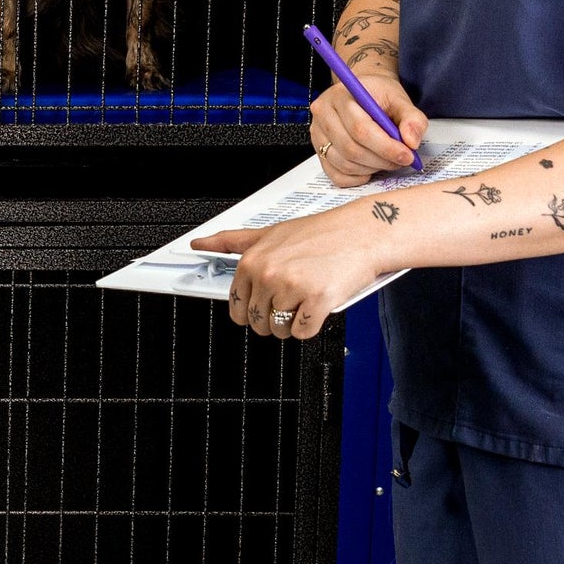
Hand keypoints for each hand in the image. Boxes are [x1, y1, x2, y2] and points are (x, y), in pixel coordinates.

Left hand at [193, 205, 389, 342]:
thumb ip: (232, 242)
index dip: (253, 308)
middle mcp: (268, 274)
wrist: (365, 231)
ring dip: (293, 321)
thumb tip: (199, 243)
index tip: (267, 301)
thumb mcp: (270, 232)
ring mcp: (292, 288)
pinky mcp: (317, 301)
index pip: (237, 306)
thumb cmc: (322, 232)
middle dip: (273, 317)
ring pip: (280, 329)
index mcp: (252, 261)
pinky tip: (319, 304)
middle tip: (293, 298)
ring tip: (307, 297)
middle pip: (258, 322)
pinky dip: (312, 324)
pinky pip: (303, 332)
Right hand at [310, 64, 427, 186]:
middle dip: (381, 160)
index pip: (360, 128)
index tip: (407, 155)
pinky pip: (336, 175)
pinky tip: (370, 169)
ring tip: (387, 161)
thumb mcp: (399, 99)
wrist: (361, 94)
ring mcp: (317, 134)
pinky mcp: (319, 151)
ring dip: (371, 169)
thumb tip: (411, 142)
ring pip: (344, 164)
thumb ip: (411, 118)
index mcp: (340, 96)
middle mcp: (323, 114)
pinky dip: (357, 178)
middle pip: (350, 148)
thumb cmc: (378, 96)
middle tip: (401, 160)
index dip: (385, 146)